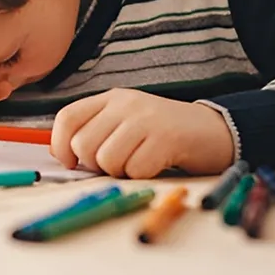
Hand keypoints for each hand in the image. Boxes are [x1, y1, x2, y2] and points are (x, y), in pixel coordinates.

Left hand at [50, 89, 233, 177]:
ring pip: (106, 159)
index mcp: (111, 99)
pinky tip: (157, 165)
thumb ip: (96, 132)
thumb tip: (63, 157)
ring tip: (139, 162)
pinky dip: (142, 176)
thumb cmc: (164, 135)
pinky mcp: (166, 138)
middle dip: (96, 165)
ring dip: (121, 172)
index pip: (67, 118)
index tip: (71, 163)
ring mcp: (146, 119)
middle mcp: (126, 104)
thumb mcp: (126, 123)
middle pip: (83, 144)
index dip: (60, 145)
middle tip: (119, 163)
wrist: (214, 131)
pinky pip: (135, 169)